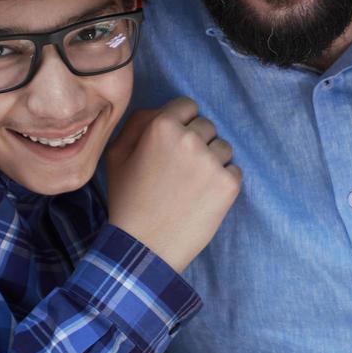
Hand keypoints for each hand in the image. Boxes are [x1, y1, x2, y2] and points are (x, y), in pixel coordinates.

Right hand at [105, 97, 242, 272]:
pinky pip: (234, 170)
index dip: (181, 123)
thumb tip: (161, 110)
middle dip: (197, 141)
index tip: (173, 145)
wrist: (144, 247)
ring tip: (191, 185)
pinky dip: (222, 182)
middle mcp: (190, 139)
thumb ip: (138, 122)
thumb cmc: (128, 199)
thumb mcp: (117, 154)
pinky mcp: (229, 184)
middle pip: (207, 125)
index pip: (188, 105)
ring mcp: (212, 162)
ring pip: (223, 147)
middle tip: (179, 170)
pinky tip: (202, 197)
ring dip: (212, 160)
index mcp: (162, 127)